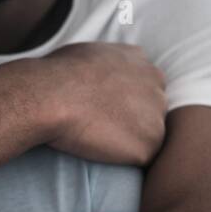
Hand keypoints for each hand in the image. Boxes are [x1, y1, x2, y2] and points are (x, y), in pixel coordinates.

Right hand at [42, 43, 165, 165]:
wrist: (53, 96)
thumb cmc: (58, 75)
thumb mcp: (88, 53)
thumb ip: (107, 65)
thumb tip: (100, 74)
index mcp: (140, 62)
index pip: (143, 85)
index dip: (123, 99)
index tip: (103, 107)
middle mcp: (156, 86)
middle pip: (151, 110)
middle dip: (131, 119)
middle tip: (99, 125)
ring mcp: (157, 116)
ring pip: (147, 135)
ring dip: (127, 139)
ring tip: (95, 137)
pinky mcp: (150, 144)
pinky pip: (140, 157)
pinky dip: (122, 158)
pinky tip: (99, 149)